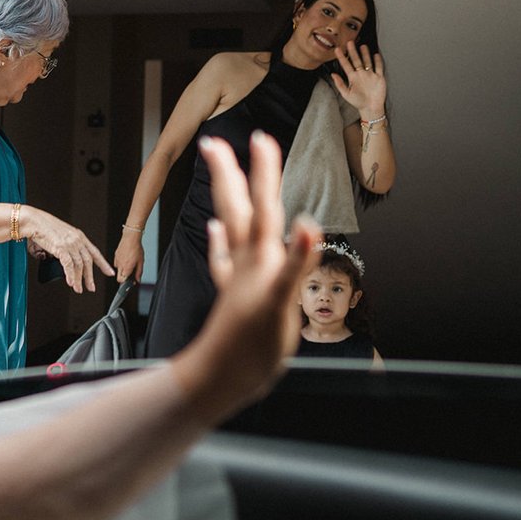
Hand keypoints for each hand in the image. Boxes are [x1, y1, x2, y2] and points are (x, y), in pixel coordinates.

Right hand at [22, 208, 113, 292]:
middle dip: (90, 276)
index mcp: (78, 235)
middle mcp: (76, 239)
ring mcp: (70, 243)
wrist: (33, 221)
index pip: (95, 251)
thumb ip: (66, 247)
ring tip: (78, 288)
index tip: (109, 272)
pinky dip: (70, 275)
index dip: (103, 263)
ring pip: (79, 265)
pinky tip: (71, 282)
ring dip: (79, 279)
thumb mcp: (60, 235)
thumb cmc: (43, 226)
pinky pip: (68, 265)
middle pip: (88, 261)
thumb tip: (64, 260)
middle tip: (91, 287)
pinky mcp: (61, 247)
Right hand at [111, 229, 144, 283]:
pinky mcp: (115, 256)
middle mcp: (120, 265)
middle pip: (118, 277)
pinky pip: (117, 263)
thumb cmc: (136, 248)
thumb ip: (139, 272)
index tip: (130, 282)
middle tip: (130, 275)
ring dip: (123, 270)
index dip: (126, 283)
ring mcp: (117, 260)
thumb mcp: (140, 262)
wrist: (130, 238)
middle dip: (123, 278)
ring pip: (118, 270)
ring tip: (129, 264)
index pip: (121, 281)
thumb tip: (138, 280)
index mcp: (126, 268)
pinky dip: (121, 263)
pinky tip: (126, 259)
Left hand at [171, 133, 321, 418]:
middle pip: (240, 208)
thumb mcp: (281, 305)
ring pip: (232, 226)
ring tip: (219, 173)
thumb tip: (306, 225)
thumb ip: (295, 264)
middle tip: (215, 141)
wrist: (219, 380)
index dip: (263, 174)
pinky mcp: (234, 295)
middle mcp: (248, 263)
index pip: (263, 207)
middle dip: (232, 173)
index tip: (260, 139)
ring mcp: (239, 277)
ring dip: (229, 198)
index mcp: (260, 261)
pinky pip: (225, 261)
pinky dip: (221, 242)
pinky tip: (216, 231)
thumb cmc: (250, 348)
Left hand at [331, 45, 386, 118]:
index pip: (346, 65)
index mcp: (352, 78)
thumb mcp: (346, 94)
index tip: (337, 49)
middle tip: (350, 42)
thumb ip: (340, 84)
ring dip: (365, 54)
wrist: (371, 108)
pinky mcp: (379, 78)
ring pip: (367, 62)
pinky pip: (378, 67)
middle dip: (353, 51)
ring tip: (362, 46)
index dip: (342, 57)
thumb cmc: (358, 102)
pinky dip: (377, 61)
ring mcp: (370, 75)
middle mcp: (361, 75)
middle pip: (356, 60)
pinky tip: (376, 55)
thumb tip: (333, 74)